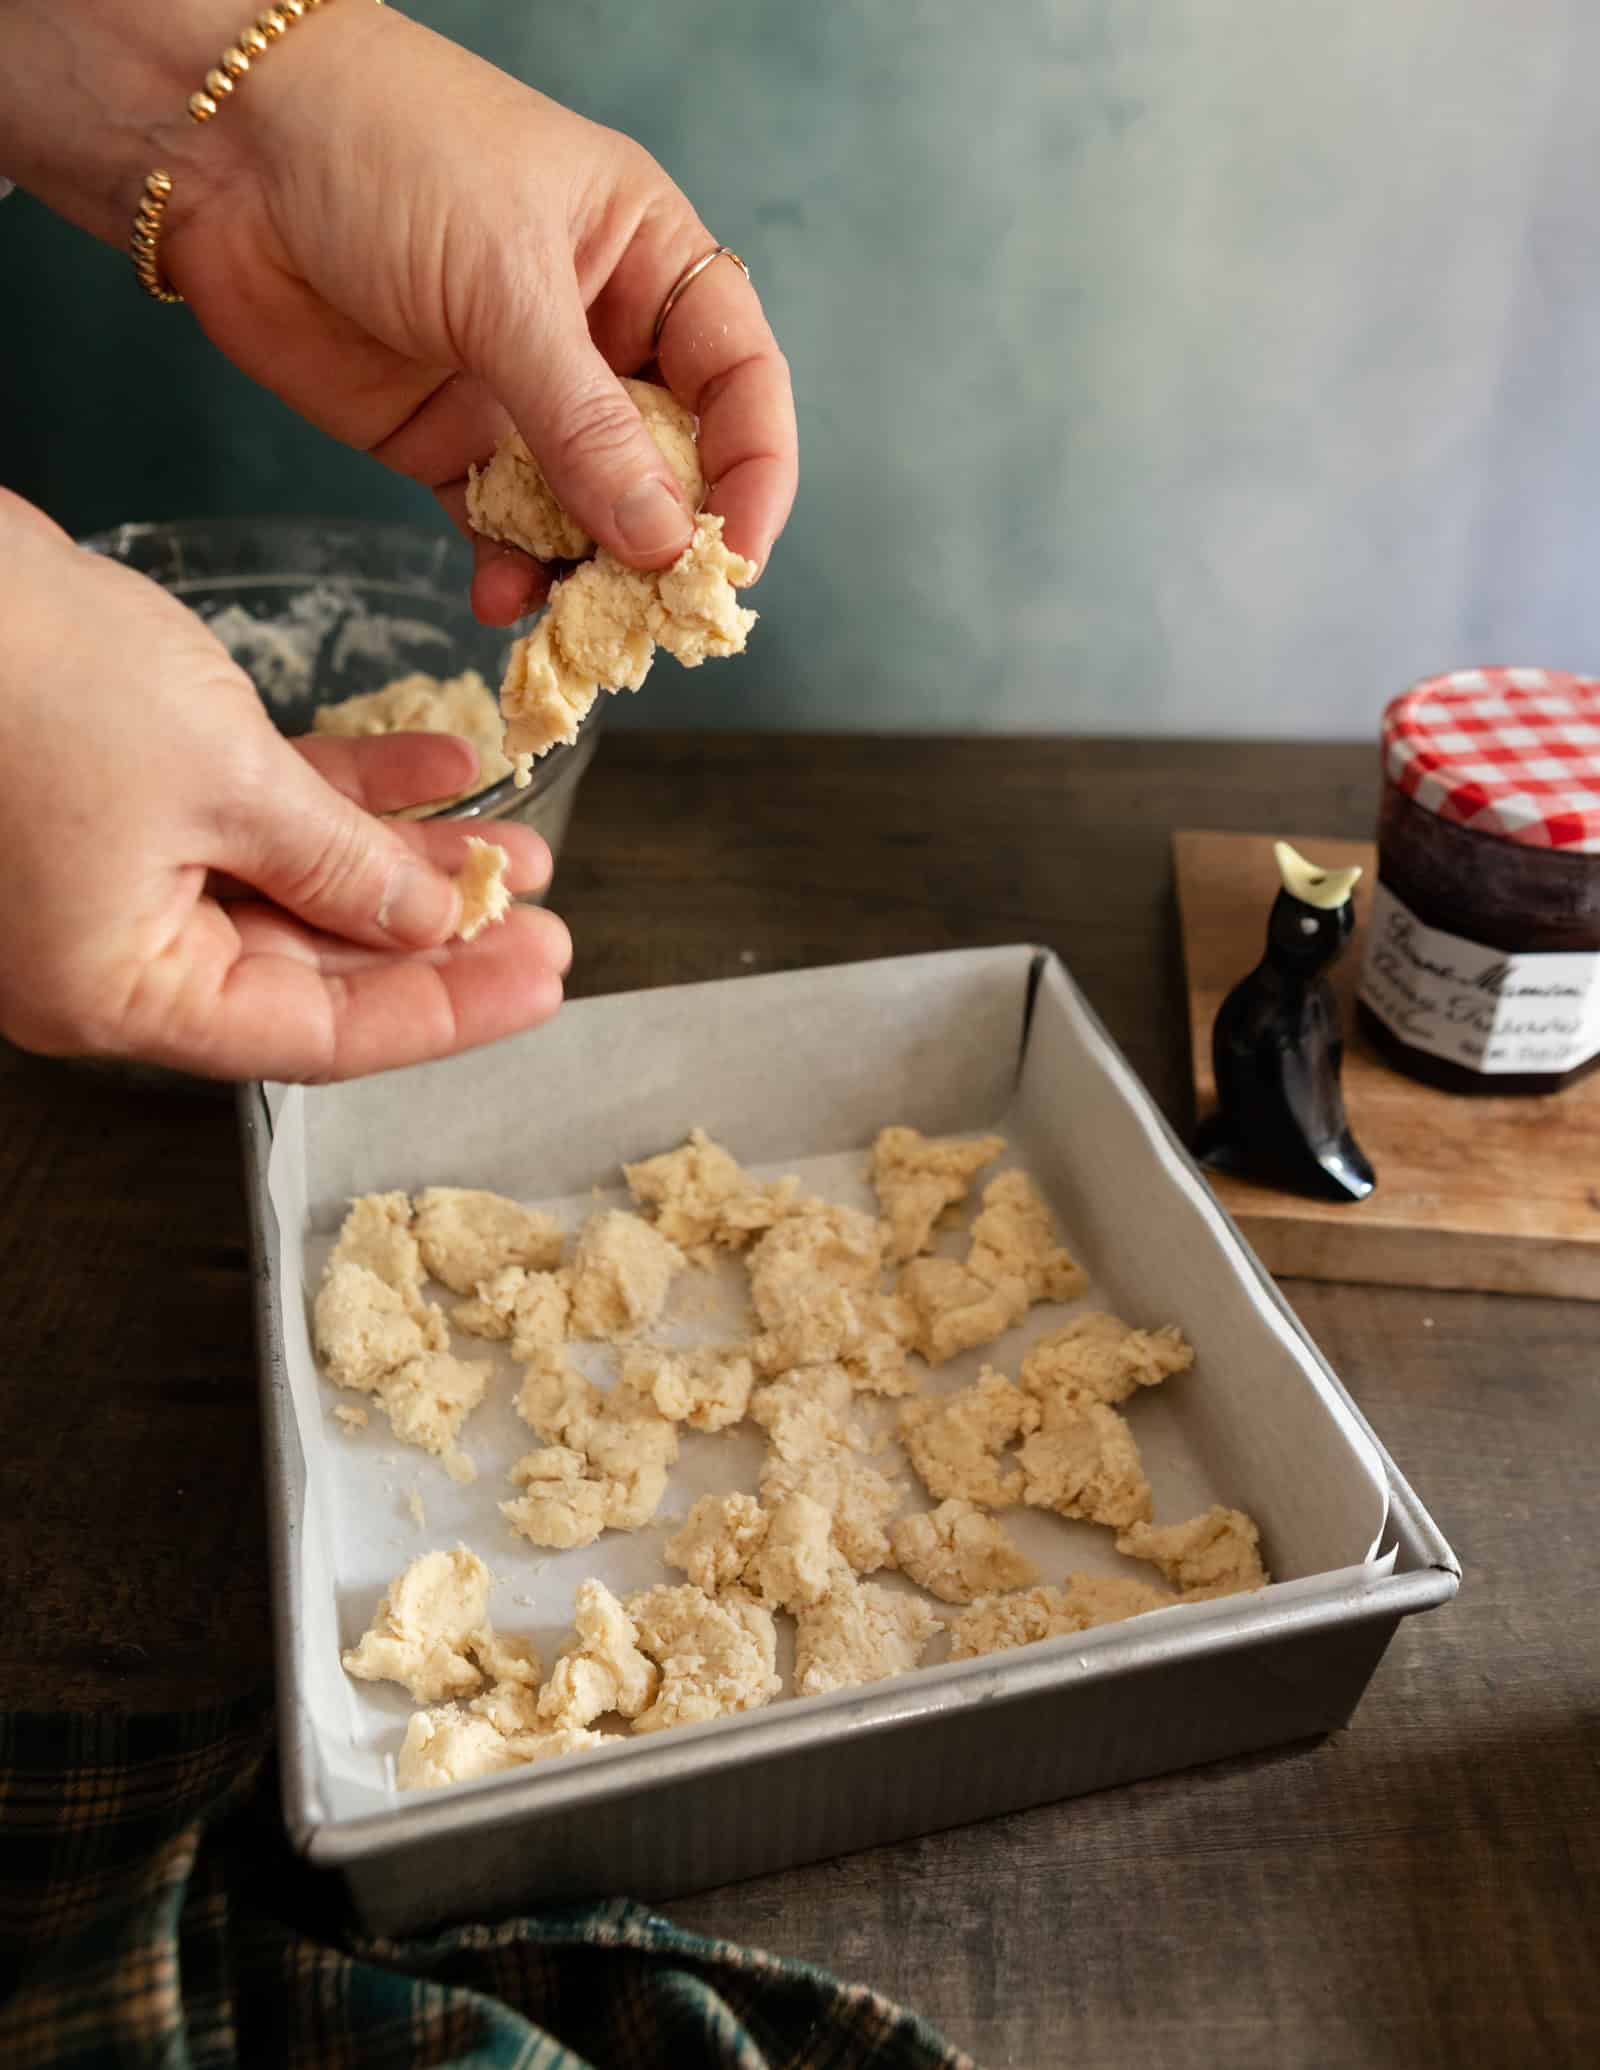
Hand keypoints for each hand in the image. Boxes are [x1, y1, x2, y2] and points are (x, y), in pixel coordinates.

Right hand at [0, 493, 570, 1081]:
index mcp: (119, 991)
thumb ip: (343, 866)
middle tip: (544, 916)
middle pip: (314, 972)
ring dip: (406, 863)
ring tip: (517, 846)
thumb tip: (431, 923)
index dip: (444, 1011)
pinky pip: (258, 818)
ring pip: (297, 890)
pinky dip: (346, 794)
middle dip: (438, 936)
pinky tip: (442, 765)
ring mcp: (114, 877)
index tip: (542, 983)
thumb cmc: (29, 673)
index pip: (317, 1037)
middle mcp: (114, 952)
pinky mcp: (122, 800)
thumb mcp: (227, 780)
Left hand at [163, 6, 798, 624]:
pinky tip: (498, 600)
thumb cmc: (387, 151)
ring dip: (589, 572)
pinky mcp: (449, 443)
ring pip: (590, 511)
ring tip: (575, 623)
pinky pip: (503, 530)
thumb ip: (585, 425)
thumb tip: (662, 542)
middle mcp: (598, 334)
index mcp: (647, 261)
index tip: (734, 558)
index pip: (740, 382)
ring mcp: (523, 395)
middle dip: (670, 542)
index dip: (753, 474)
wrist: (223, 146)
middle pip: (674, 463)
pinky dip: (508, 572)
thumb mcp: (505, 283)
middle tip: (656, 612)